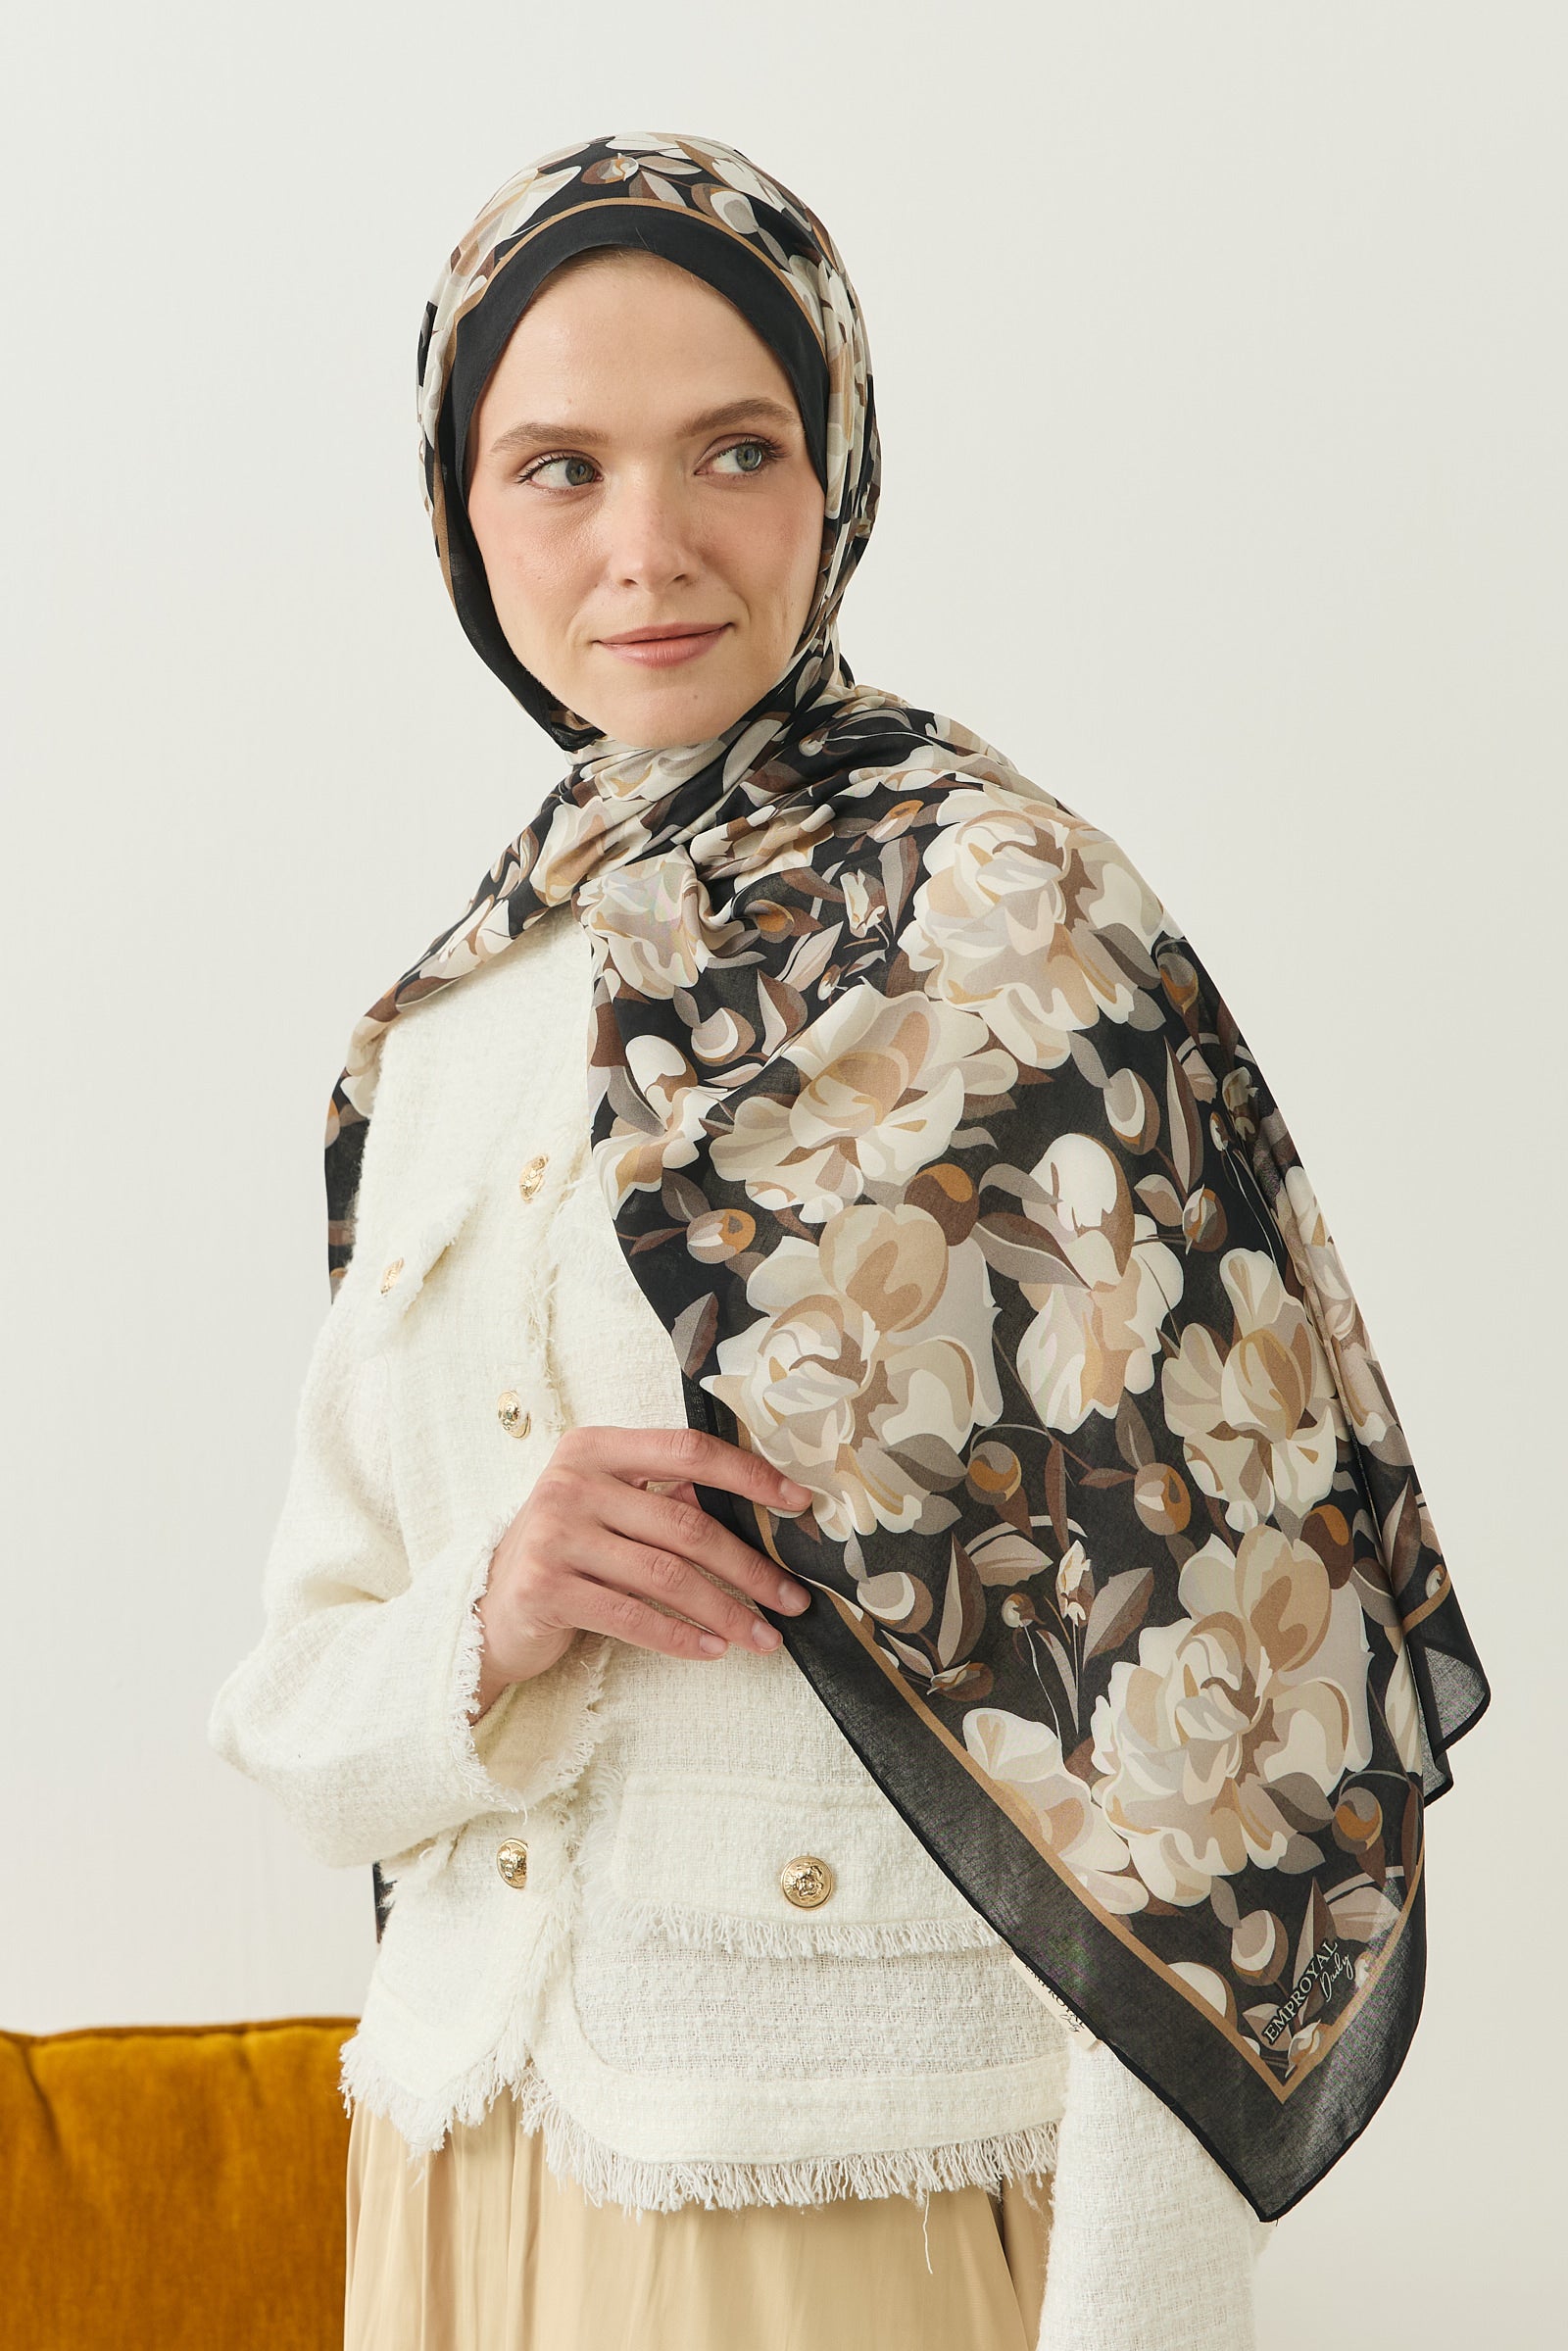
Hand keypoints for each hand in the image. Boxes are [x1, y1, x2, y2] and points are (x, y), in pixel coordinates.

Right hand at [469, 1424, 813, 1716]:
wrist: (488, 1608)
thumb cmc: (568, 1553)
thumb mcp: (611, 1511)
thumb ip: (668, 1501)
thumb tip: (763, 1512)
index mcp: (596, 1448)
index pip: (688, 1450)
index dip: (749, 1475)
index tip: (799, 1503)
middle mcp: (571, 1482)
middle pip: (686, 1524)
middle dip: (750, 1567)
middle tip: (793, 1599)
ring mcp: (554, 1534)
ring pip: (666, 1575)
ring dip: (725, 1611)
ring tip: (763, 1637)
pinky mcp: (544, 1588)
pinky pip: (632, 1616)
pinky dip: (680, 1637)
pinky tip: (713, 1650)